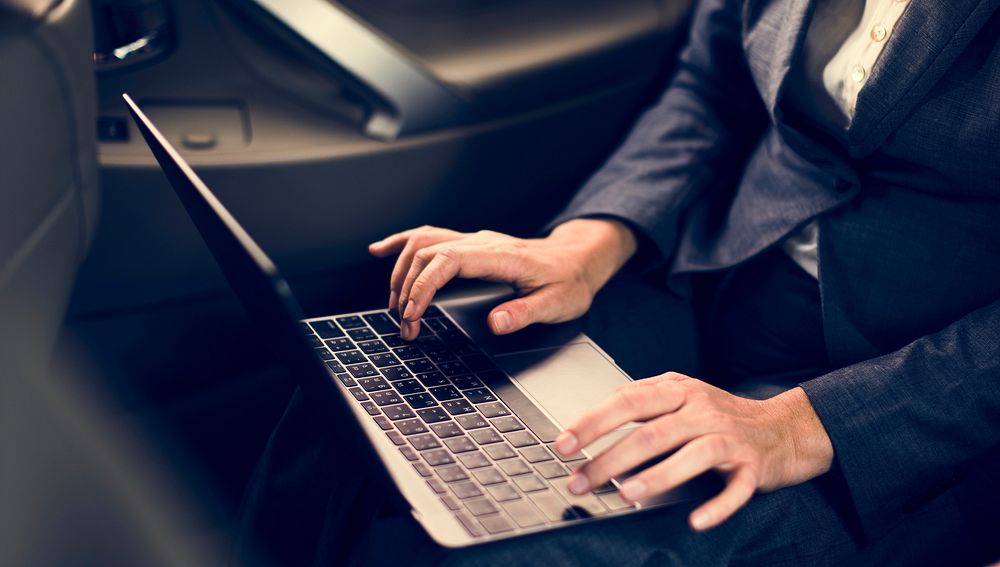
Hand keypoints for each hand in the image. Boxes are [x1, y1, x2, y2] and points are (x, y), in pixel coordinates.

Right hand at [368, 219, 637, 338]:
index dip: (424, 285)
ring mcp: (475, 241)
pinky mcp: (471, 245)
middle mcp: (483, 243)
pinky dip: (402, 243)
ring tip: (395, 305)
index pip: (448, 260)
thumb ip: (525, 313)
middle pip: (428, 252)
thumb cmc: (569, 282)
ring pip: (424, 243)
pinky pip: (430, 236)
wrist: (578, 260)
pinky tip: (382, 250)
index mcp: (501, 257)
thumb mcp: (557, 304)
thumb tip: (496, 323)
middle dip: (407, 288)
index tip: (412, 313)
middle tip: (405, 324)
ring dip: (402, 272)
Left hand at [554, 373, 833, 530]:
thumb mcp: (680, 397)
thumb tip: (593, 417)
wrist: (783, 427)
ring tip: (626, 494)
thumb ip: (642, 402)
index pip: (627, 402)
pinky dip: (717, 505)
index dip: (593, 422)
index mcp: (678, 391)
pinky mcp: (753, 466)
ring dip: (657, 476)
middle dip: (611, 459)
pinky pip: (736, 488)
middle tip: (582, 480)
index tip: (564, 444)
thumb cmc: (720, 416)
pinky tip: (696, 519)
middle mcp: (702, 410)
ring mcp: (729, 437)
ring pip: (692, 455)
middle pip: (652, 433)